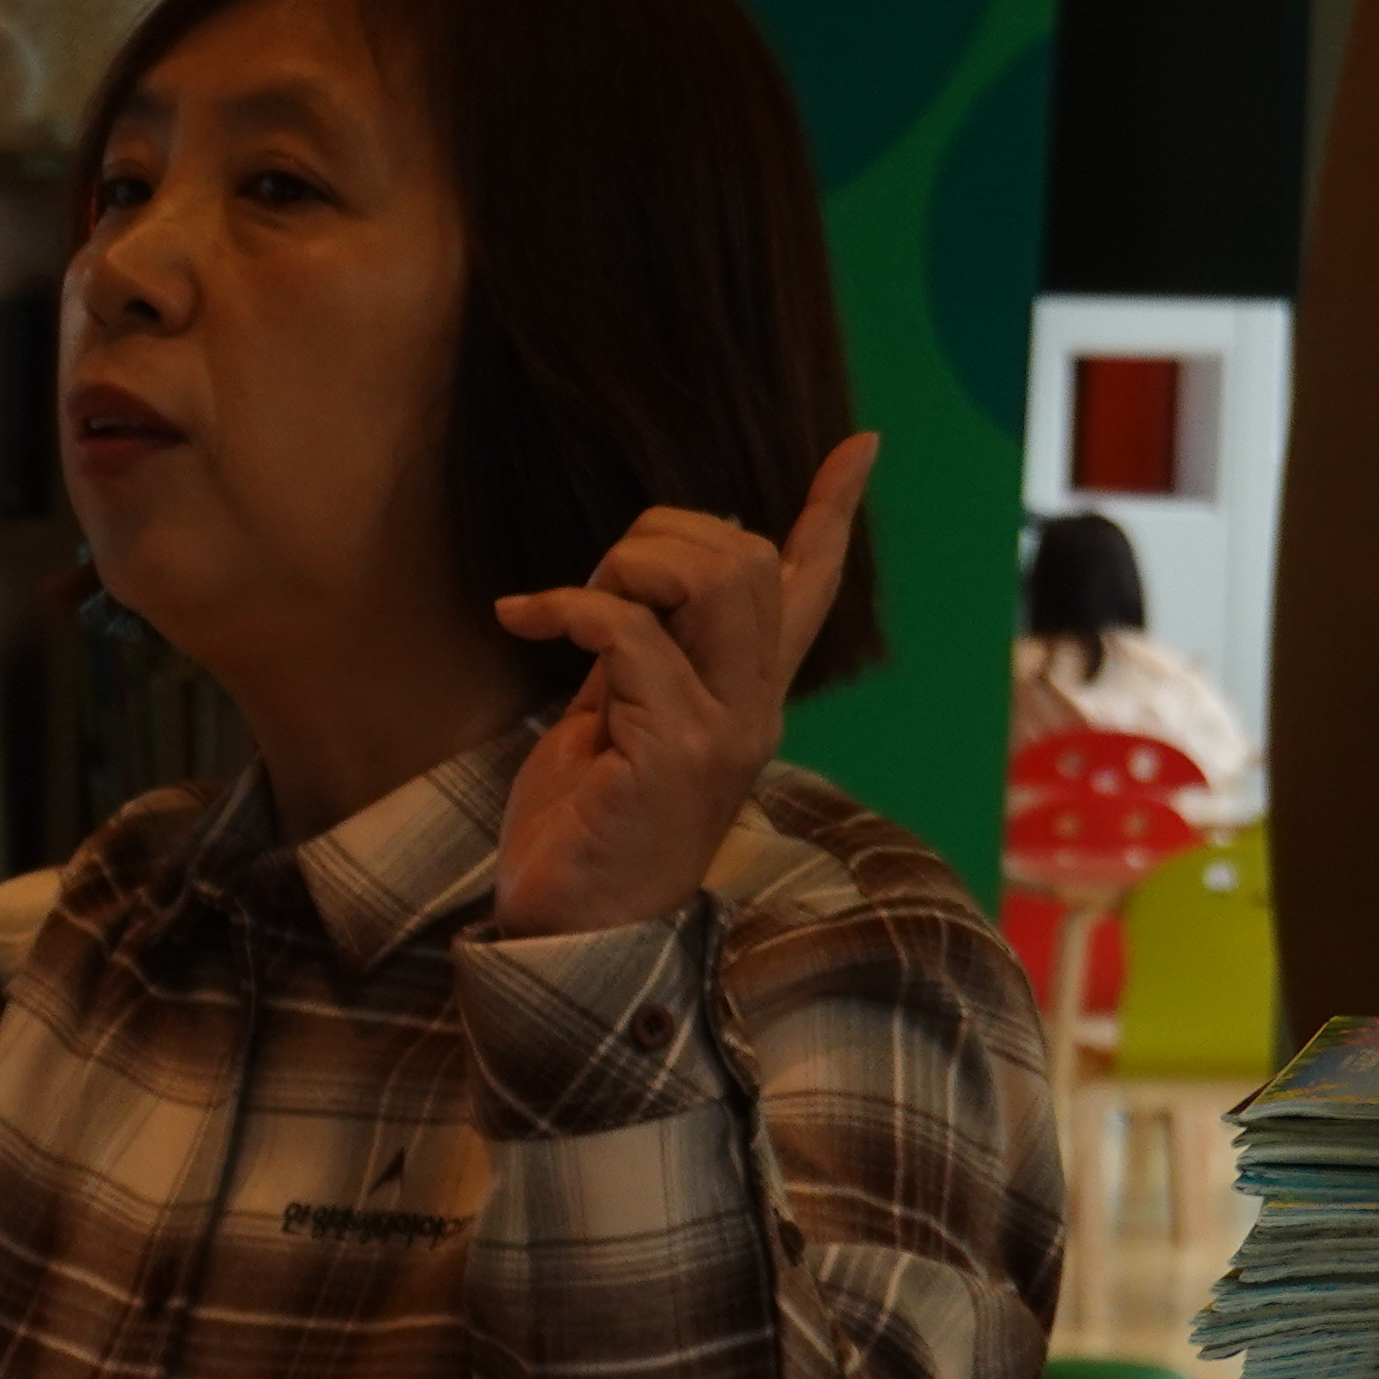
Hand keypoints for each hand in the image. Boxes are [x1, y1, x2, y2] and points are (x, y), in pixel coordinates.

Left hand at [490, 435, 877, 939]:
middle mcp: (756, 707)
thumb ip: (637, 658)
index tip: (858, 446)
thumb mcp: (610, 722)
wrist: (566, 932)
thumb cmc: (581, 831)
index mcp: (745, 696)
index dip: (831, 514)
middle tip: (593, 586)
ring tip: (567, 608)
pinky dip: (567, 605)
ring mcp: (726, 729)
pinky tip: (520, 616)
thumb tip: (635, 586)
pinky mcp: (678, 750)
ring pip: (714, 578)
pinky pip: (630, 632)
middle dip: (662, 533)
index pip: (807, 591)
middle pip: (751, 558)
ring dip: (627, 564)